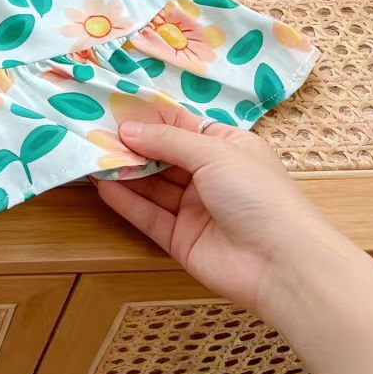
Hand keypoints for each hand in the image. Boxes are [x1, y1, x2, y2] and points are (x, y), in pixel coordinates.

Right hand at [92, 111, 332, 321]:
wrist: (283, 266)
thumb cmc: (257, 194)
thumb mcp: (214, 152)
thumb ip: (167, 140)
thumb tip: (126, 129)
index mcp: (228, 149)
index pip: (182, 127)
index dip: (150, 119)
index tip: (113, 107)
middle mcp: (210, 177)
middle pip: (163, 156)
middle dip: (131, 144)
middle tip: (92, 128)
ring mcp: (195, 210)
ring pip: (152, 185)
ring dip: (123, 170)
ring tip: (89, 152)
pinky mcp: (181, 240)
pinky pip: (148, 216)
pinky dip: (126, 200)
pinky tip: (102, 184)